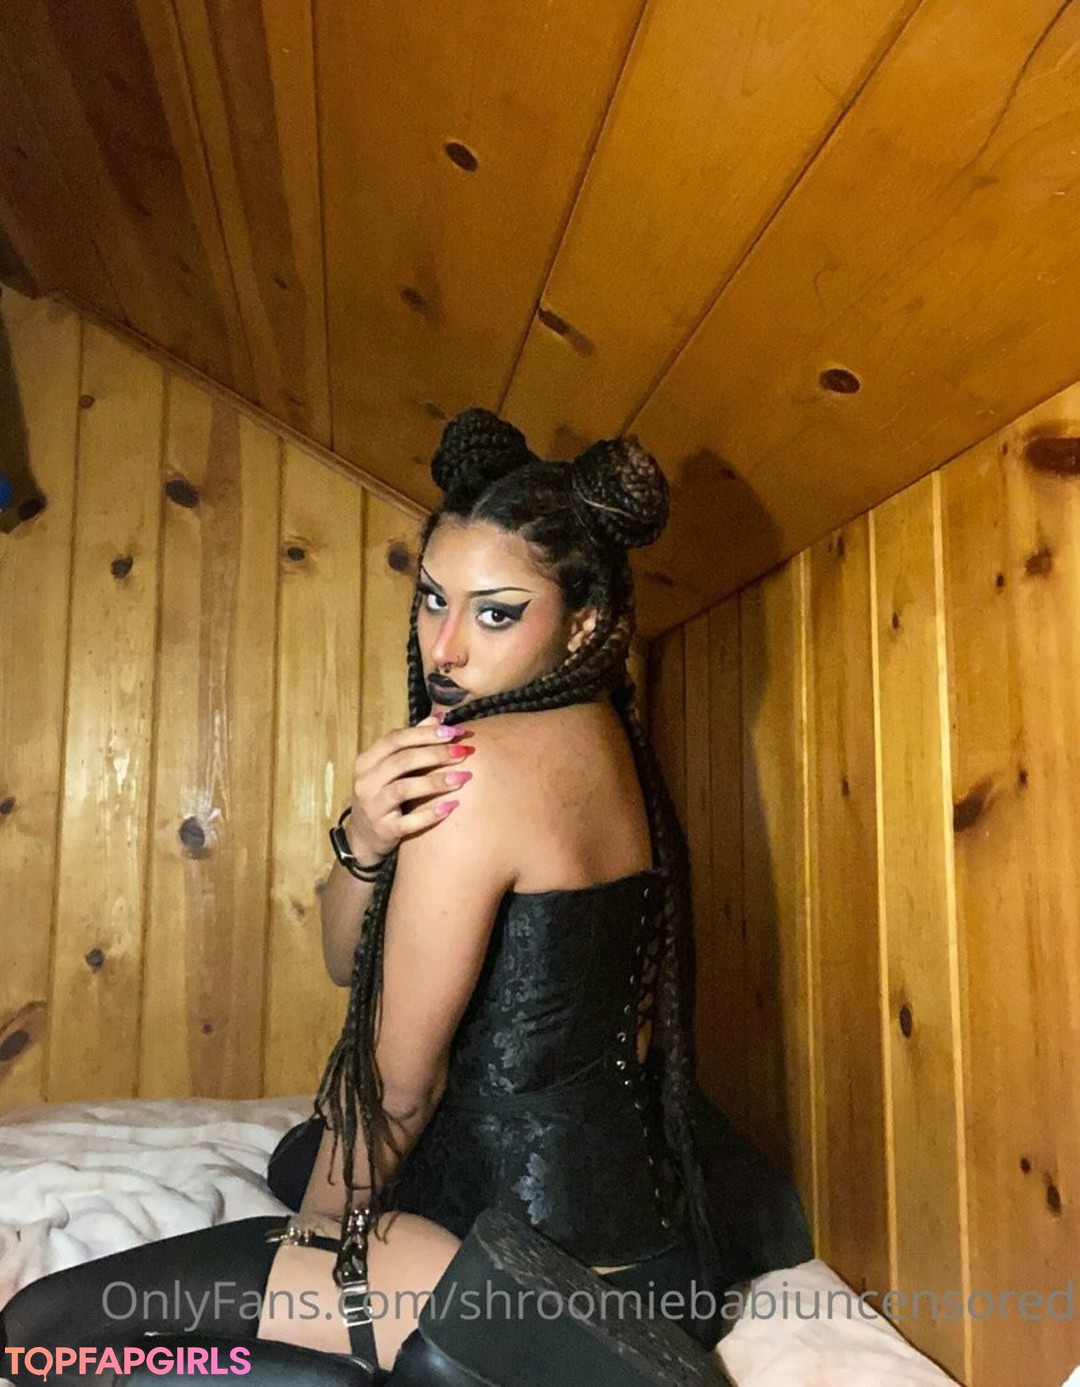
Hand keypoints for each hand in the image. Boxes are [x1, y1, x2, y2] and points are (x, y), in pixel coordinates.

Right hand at [343, 712, 475, 861]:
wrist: (364, 836)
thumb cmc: (384, 793)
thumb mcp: (390, 766)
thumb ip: (413, 741)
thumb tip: (440, 716)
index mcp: (367, 761)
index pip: (396, 739)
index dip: (426, 733)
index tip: (454, 732)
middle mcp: (365, 782)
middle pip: (402, 761)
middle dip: (436, 754)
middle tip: (464, 752)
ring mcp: (372, 807)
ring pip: (404, 789)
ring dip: (436, 781)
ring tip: (464, 777)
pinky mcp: (384, 830)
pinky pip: (409, 822)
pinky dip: (431, 814)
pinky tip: (452, 806)